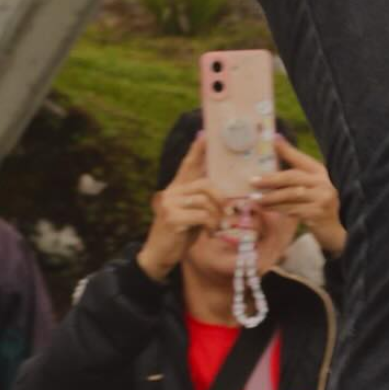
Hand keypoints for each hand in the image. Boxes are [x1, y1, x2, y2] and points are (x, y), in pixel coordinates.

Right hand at [135, 140, 222, 283]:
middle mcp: (171, 192)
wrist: (159, 255)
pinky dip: (211, 225)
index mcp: (177, 189)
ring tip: (215, 227)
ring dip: (217, 217)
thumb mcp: (194, 214)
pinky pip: (203, 215)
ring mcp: (170, 204)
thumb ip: (204, 202)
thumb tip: (229, 197)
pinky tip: (208, 233)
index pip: (188, 165)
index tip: (206, 134)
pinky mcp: (172, 217)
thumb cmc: (181, 234)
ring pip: (206, 201)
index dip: (197, 150)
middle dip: (222, 199)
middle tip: (228, 213)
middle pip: (207, 184)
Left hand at [253, 134, 344, 258]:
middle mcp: (324, 182)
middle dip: (271, 179)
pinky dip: (276, 209)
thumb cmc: (319, 203)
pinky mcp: (317, 213)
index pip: (301, 159)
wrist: (336, 228)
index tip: (273, 139)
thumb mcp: (312, 186)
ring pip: (290, 195)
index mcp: (322, 172)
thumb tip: (277, 147)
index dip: (287, 150)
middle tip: (253, 181)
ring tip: (255, 199)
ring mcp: (322, 198)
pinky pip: (291, 210)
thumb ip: (297, 174)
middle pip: (293, 177)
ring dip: (270, 197)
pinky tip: (265, 209)